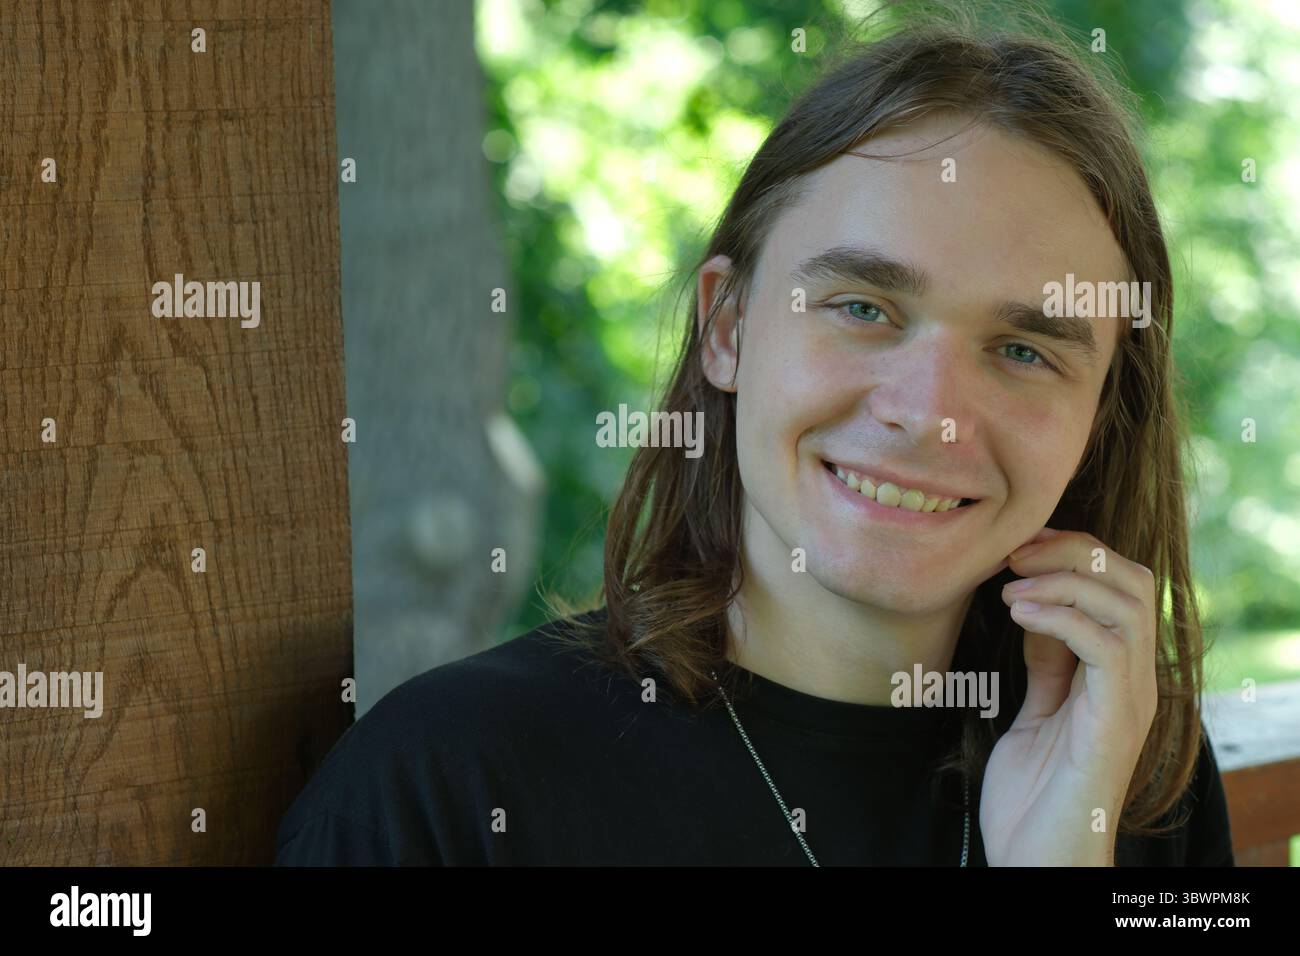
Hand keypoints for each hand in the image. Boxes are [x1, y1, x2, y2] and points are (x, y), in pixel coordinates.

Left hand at [979, 527, 1158, 865]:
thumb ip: (1046, 664)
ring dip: (1063, 580)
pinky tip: (1017, 614)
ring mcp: (1129, 701)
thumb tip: (1037, 607)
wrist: (1035, 860)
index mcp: (1114, 674)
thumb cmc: (1030, 795)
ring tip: (1009, 587)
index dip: (1071, 552)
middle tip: (1013, 554)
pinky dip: (1061, 616)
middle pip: (1134, 580)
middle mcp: (1133, 681)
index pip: (1119, 584)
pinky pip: (1107, 646)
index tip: (1014, 547)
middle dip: (1073, 551)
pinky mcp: (1115, 722)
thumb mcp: (1034, 711)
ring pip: (1128, 604)